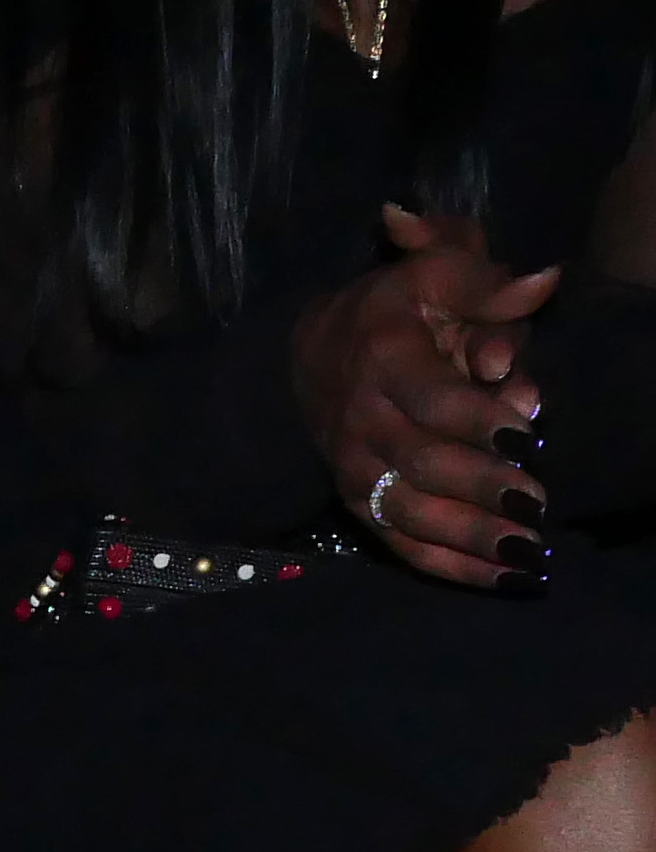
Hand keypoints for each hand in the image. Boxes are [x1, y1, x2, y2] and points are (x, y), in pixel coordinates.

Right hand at [294, 210, 561, 589]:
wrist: (308, 354)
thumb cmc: (396, 309)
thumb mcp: (438, 273)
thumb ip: (491, 285)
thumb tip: (542, 284)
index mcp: (385, 358)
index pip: (433, 399)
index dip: (478, 422)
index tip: (527, 437)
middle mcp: (363, 421)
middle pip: (422, 466)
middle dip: (481, 489)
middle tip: (535, 504)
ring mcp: (358, 469)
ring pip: (411, 514)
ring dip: (470, 538)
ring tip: (526, 551)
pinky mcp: (361, 504)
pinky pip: (403, 544)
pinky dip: (451, 567)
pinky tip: (500, 578)